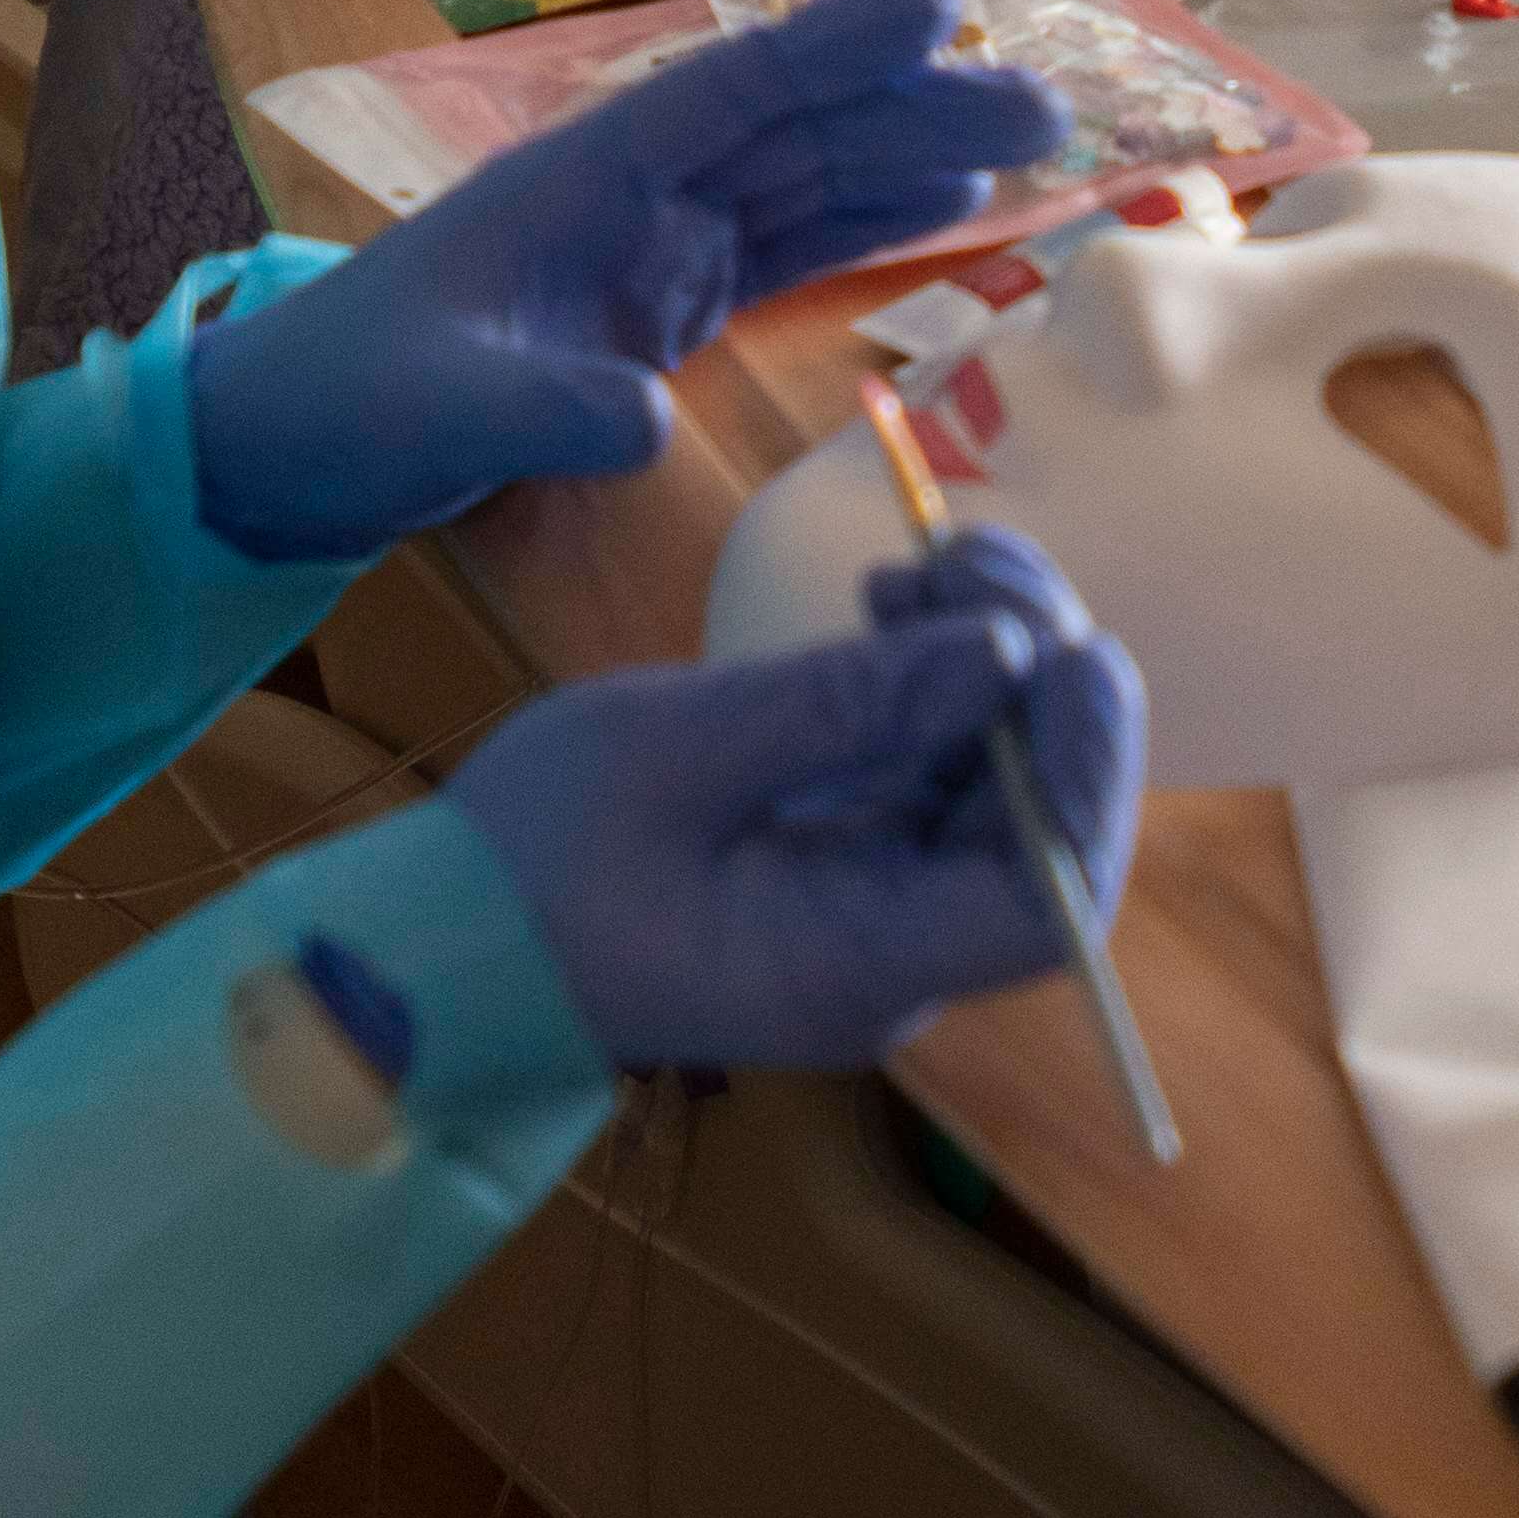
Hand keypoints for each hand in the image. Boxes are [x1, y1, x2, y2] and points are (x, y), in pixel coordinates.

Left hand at [188, 0, 1070, 559]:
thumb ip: (539, 410)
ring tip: (1035, 149)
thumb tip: (643, 422)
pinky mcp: (663, 305)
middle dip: (916, 106)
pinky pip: (788, 250)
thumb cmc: (346, 402)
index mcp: (576, 177)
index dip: (830, 50)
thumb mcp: (436, 412)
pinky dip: (869, 229)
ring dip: (914, 158)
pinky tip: (951, 213)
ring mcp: (653, 244)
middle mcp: (630, 190)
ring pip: (806, 181)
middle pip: (795, 129)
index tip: (935, 7)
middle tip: (1046, 105)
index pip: (725, 92)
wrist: (287, 444)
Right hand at [445, 531, 1146, 1068]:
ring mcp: (870, 917)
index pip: (1047, 898)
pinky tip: (889, 607)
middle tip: (973, 552)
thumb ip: (845, 703)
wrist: (431, 948)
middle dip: (1037, 681)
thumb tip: (1010, 649)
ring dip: (988, 666)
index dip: (1086, 772)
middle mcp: (891, 959)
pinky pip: (931, 781)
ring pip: (992, 791)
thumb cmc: (527, 862)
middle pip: (1036, 828)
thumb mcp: (674, 750)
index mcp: (856, 965)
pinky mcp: (841, 874)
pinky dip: (930, 689)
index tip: (1068, 645)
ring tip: (922, 561)